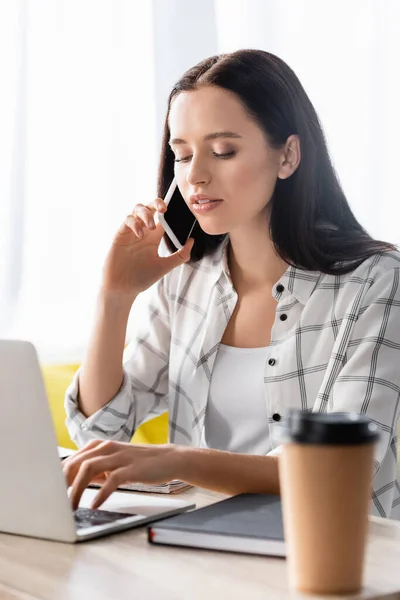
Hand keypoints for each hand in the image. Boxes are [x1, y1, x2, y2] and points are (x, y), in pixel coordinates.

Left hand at [62, 439, 182, 509]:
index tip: (51, 493)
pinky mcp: (132, 468)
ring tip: (71, 507)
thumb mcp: (113, 464)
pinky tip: (95, 504)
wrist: (168, 459)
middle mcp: (107, 448)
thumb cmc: (139, 463)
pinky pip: (112, 480)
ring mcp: (119, 457)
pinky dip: (101, 493)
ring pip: (89, 469)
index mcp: (100, 446)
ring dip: (77, 489)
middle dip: (63, 484)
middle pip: (76, 463)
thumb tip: (72, 484)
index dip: (59, 477)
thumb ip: (94, 470)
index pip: (72, 460)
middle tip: (57, 503)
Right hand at [101, 198, 193, 299]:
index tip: (178, 211)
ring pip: (138, 209)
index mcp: (154, 237)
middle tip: (164, 209)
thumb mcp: (164, 266)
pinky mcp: (120, 234)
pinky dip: (135, 223)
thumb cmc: (142, 278)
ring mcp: (131, 232)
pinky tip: (140, 234)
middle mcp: (143, 231)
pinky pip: (127, 220)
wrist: (123, 288)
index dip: (169, 210)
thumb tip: (192, 240)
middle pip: (150, 207)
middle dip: (157, 202)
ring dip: (146, 213)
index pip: (163, 217)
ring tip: (151, 226)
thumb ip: (180, 255)